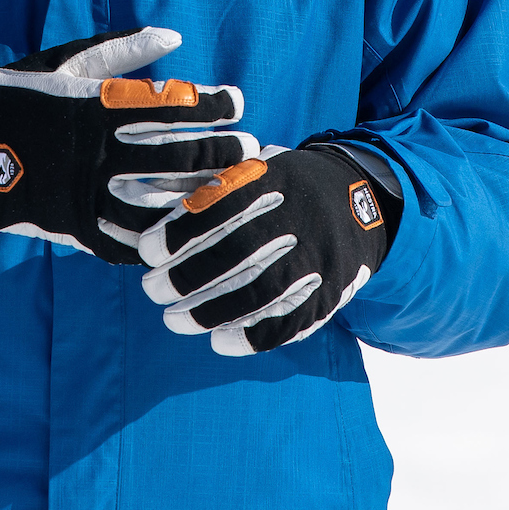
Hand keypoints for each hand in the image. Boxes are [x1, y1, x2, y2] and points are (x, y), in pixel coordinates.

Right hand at [0, 27, 256, 263]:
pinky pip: (122, 240)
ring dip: (200, 195)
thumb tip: (175, 35)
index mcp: (99, 106)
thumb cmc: (19, 93)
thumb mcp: (69, 62)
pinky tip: (184, 233)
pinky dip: (155, 238)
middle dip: (220, 149)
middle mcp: (98, 148)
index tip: (238, 101)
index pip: (172, 104)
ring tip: (231, 190)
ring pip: (157, 199)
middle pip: (176, 152)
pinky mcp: (72, 225)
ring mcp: (86, 191)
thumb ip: (124, 50)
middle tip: (251, 146)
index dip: (213, 103)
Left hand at [137, 143, 396, 354]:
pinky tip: (220, 342)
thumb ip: (218, 185)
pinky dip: (253, 336)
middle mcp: (298, 217)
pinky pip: (292, 320)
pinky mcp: (331, 289)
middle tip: (152, 289)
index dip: (180, 231)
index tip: (146, 251)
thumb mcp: (260, 167)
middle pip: (237, 252)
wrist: (362, 197)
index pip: (221, 205)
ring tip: (173, 321)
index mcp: (275, 178)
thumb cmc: (289, 185)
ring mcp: (317, 255)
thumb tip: (154, 211)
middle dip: (187, 276)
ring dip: (211, 311)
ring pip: (262, 290)